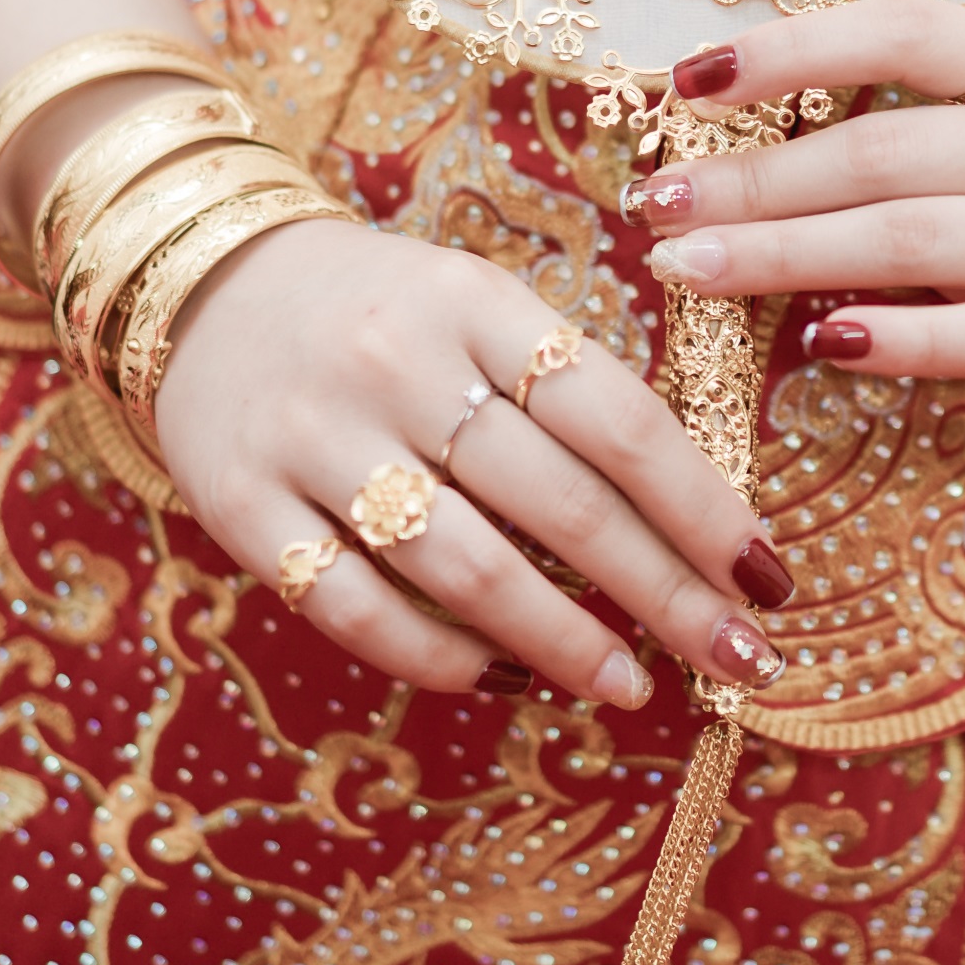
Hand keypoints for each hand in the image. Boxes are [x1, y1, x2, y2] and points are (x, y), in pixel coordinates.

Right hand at [152, 216, 799, 703]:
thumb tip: (690, 515)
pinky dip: (440, 656)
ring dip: (564, 642)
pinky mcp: (242, 505)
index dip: (701, 506)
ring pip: (465, 568)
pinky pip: (357, 607)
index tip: (763, 575)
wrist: (201, 280)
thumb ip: (565, 389)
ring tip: (629, 684)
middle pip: (558, 503)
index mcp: (476, 302)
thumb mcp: (476, 304)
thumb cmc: (381, 310)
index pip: (617, 417)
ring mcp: (314, 437)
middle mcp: (397, 365)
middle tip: (733, 657)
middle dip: (663, 594)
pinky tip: (504, 676)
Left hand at [627, 0, 964, 454]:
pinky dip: (900, 339)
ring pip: (920, 241)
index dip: (796, 49)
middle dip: (759, 181)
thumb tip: (730, 133)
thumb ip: (910, 127)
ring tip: (691, 273)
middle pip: (891, 153)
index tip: (688, 81)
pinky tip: (824, 344)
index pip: (909, 33)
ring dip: (791, 258)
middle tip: (658, 207)